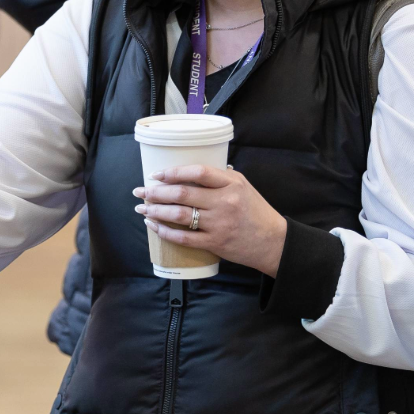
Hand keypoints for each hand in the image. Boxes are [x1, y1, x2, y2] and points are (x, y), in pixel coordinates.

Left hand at [133, 165, 286, 277]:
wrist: (274, 242)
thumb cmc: (255, 211)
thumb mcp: (243, 186)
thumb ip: (219, 177)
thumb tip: (188, 170)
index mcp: (232, 184)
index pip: (197, 172)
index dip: (173, 172)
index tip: (155, 174)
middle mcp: (225, 202)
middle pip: (182, 194)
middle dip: (155, 192)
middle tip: (140, 191)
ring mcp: (219, 224)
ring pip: (179, 215)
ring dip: (155, 211)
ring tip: (142, 208)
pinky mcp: (215, 243)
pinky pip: (183, 237)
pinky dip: (165, 231)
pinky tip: (154, 225)